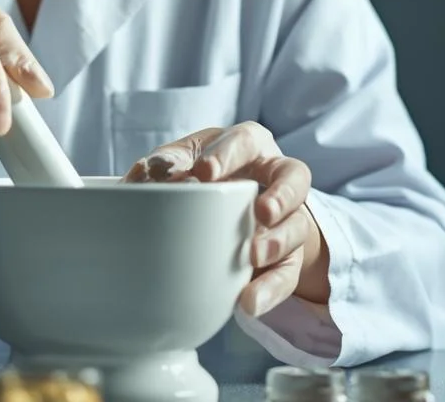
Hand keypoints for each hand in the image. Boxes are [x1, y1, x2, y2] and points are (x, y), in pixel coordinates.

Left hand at [123, 122, 320, 316]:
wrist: (227, 213)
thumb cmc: (204, 175)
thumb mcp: (187, 161)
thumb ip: (169, 163)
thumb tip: (146, 171)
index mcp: (249, 146)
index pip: (246, 141)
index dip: (228, 154)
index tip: (203, 173)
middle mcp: (276, 177)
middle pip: (295, 176)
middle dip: (281, 194)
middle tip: (261, 212)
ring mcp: (287, 217)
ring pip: (297, 225)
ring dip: (277, 241)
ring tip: (254, 256)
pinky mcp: (288, 255)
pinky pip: (287, 273)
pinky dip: (269, 290)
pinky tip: (249, 303)